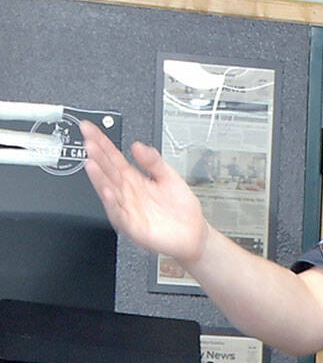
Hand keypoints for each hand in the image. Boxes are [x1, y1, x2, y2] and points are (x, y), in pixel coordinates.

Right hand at [80, 119, 209, 270]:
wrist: (194, 234)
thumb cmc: (181, 208)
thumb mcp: (169, 176)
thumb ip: (153, 161)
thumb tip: (137, 146)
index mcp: (134, 178)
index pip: (113, 157)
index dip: (101, 142)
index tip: (89, 128)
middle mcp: (128, 193)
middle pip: (108, 172)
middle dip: (97, 157)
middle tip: (89, 143)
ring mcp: (129, 209)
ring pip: (109, 192)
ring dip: (99, 179)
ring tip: (91, 164)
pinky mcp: (133, 227)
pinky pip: (119, 214)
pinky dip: (111, 204)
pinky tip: (106, 191)